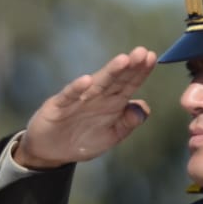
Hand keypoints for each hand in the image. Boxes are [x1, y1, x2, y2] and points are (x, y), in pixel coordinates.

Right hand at [16, 48, 157, 169]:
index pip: (129, 84)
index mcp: (112, 103)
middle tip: (141, 52)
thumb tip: (144, 108)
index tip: (152, 57)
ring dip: (109, 72)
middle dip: (129, 66)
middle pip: (116, 80)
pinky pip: (69, 96)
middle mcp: (97, 97)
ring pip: (96, 84)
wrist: (50, 151)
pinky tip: (86, 81)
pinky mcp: (58, 106)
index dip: (140, 72)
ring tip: (122, 60)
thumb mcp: (110, 136)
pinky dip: (76, 89)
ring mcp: (78, 100)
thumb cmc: (82, 140)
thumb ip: (127, 123)